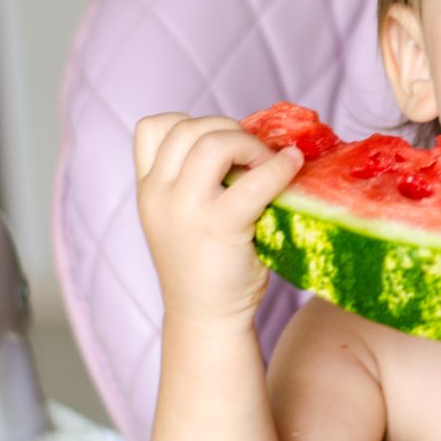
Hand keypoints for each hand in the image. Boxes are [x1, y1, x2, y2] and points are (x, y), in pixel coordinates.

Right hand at [134, 113, 303, 325]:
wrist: (206, 317)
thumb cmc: (206, 263)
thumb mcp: (183, 215)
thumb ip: (196, 179)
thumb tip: (253, 138)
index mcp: (147, 189)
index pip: (153, 127)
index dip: (193, 123)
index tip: (221, 143)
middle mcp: (157, 195)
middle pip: (189, 127)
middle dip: (230, 128)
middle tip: (255, 154)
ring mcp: (185, 210)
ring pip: (213, 141)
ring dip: (250, 143)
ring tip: (268, 164)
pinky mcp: (220, 225)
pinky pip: (255, 180)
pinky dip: (280, 166)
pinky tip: (292, 167)